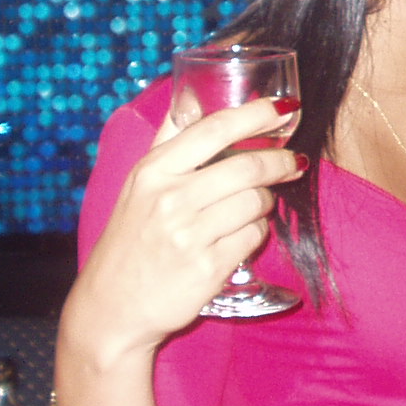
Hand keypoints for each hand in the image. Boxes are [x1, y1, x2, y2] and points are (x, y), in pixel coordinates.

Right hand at [64, 97, 306, 361]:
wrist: (111, 308)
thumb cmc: (130, 240)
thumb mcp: (138, 185)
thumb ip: (169, 140)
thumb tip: (193, 97)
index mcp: (153, 171)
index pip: (214, 129)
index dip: (256, 115)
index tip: (283, 109)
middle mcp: (170, 200)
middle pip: (248, 167)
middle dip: (281, 161)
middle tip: (294, 161)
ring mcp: (189, 236)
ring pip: (257, 202)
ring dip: (266, 201)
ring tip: (256, 205)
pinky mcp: (208, 269)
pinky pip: (253, 237)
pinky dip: (255, 233)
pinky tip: (239, 235)